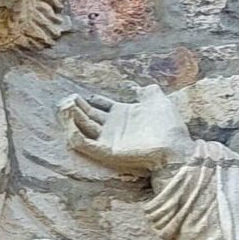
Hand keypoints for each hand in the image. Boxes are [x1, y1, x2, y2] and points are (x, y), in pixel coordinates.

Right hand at [61, 86, 193, 175]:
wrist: (174, 146)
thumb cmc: (169, 125)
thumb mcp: (159, 101)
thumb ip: (148, 92)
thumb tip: (141, 87)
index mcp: (123, 115)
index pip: (100, 107)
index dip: (90, 101)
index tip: (79, 95)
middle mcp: (113, 128)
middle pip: (87, 116)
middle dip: (76, 107)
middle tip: (66, 99)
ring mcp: (107, 140)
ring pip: (82, 128)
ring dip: (71, 117)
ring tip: (64, 105)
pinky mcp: (104, 151)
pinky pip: (82, 142)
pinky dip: (73, 131)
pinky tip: (70, 119)